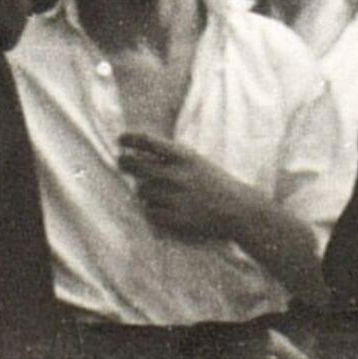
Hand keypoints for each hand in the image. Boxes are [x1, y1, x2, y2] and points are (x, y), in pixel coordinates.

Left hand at [117, 130, 260, 239]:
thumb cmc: (213, 182)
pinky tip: (161, 208)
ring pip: (141, 191)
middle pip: (136, 165)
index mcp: (184, 156)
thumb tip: (137, 152)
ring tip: (156, 192)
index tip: (120, 140)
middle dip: (125, 162)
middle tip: (122, 162)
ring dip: (144, 191)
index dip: (130, 139)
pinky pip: (149, 212)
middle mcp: (177, 175)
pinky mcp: (175, 219)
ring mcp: (175, 198)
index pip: (147, 141)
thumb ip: (170, 156)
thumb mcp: (195, 160)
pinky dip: (151, 210)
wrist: (237, 209)